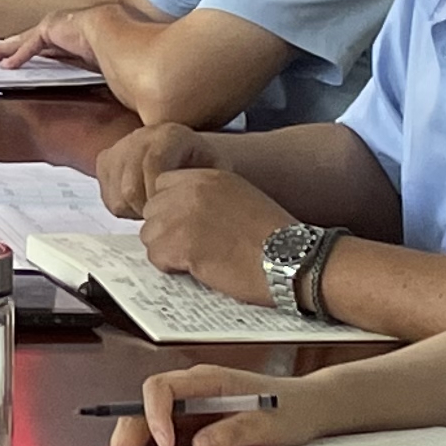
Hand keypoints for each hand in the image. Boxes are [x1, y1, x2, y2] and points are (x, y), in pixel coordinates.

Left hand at [0, 11, 103, 69]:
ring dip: (6, 50)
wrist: (113, 31)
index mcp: (72, 34)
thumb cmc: (113, 45)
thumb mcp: (96, 60)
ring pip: (23, 40)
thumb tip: (91, 78)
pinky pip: (29, 47)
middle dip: (13, 47)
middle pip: (30, 40)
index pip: (48, 45)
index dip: (32, 52)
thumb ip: (86, 66)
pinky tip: (6, 65)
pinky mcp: (47, 30)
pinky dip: (18, 57)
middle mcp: (60, 27)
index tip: (22, 59)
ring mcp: (53, 26)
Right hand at [94, 121, 221, 218]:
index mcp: (171, 135)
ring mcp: (120, 146)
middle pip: (130, 185)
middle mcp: (141, 136)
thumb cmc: (204, 167)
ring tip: (154, 207)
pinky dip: (122, 206)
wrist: (188, 155)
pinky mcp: (105, 159)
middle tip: (164, 216)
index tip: (170, 211)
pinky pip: (106, 194)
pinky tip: (141, 202)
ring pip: (116, 194)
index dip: (159, 194)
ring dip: (135, 210)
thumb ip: (211, 185)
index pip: (153, 164)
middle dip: (148, 209)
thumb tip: (200, 206)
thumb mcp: (218, 172)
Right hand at [97, 362, 330, 445]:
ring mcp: (190, 409)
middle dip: (128, 436)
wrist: (309, 408)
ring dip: (128, 444)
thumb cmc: (290, 408)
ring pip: (146, 421)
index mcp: (207, 380)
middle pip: (144, 406)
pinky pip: (160, 435)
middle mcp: (192, 391)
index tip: (164, 444)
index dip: (155, 415)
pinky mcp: (193, 427)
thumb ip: (233, 432)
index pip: (162, 388)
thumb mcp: (267, 422)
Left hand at [135, 165, 288, 302]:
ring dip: (168, 252)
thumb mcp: (239, 198)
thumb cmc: (276, 238)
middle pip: (152, 211)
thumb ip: (206, 199)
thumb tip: (177, 216)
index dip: (170, 211)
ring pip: (150, 236)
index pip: (162, 186)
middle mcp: (191, 190)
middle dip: (167, 232)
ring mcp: (184, 216)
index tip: (186, 227)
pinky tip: (200, 269)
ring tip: (199, 260)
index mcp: (207, 176)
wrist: (295, 259)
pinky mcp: (184, 244)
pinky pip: (157, 258)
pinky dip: (173, 269)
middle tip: (193, 248)